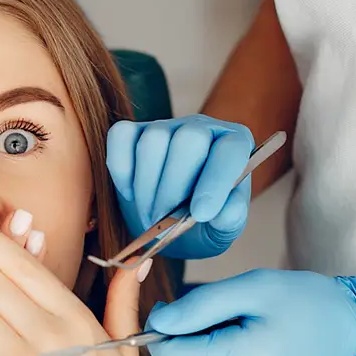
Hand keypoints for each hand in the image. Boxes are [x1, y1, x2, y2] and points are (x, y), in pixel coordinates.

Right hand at [106, 115, 254, 259]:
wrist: (171, 223)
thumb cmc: (203, 223)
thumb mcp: (223, 228)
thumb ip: (229, 219)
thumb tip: (224, 212)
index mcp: (234, 144)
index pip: (230, 150)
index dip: (215, 181)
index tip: (201, 214)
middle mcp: (201, 128)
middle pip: (188, 140)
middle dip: (173, 188)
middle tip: (165, 221)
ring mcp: (165, 126)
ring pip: (153, 140)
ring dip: (146, 186)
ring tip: (150, 215)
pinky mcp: (132, 132)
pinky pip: (121, 137)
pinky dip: (122, 169)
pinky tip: (130, 194)